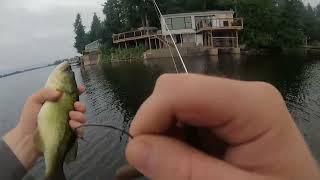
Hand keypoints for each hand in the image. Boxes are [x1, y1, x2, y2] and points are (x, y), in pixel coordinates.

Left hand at [3, 86, 86, 169]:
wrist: (26, 139)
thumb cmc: (29, 119)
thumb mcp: (33, 101)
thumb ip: (45, 93)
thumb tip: (59, 92)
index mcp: (59, 102)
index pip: (71, 94)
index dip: (78, 90)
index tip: (81, 89)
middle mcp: (65, 112)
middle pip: (80, 107)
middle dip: (81, 105)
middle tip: (76, 106)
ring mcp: (69, 123)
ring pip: (82, 118)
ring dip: (80, 116)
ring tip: (71, 118)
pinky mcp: (70, 134)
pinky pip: (80, 130)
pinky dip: (80, 128)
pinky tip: (72, 126)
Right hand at [126, 74, 319, 179]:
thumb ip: (183, 169)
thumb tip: (135, 147)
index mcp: (251, 103)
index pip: (179, 90)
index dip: (150, 118)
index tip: (140, 154)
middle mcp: (241, 93)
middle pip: (175, 90)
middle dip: (158, 125)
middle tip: (164, 164)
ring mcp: (233, 101)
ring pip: (175, 101)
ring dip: (166, 133)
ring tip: (185, 164)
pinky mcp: (226, 112)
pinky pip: (185, 114)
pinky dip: (176, 136)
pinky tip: (191, 156)